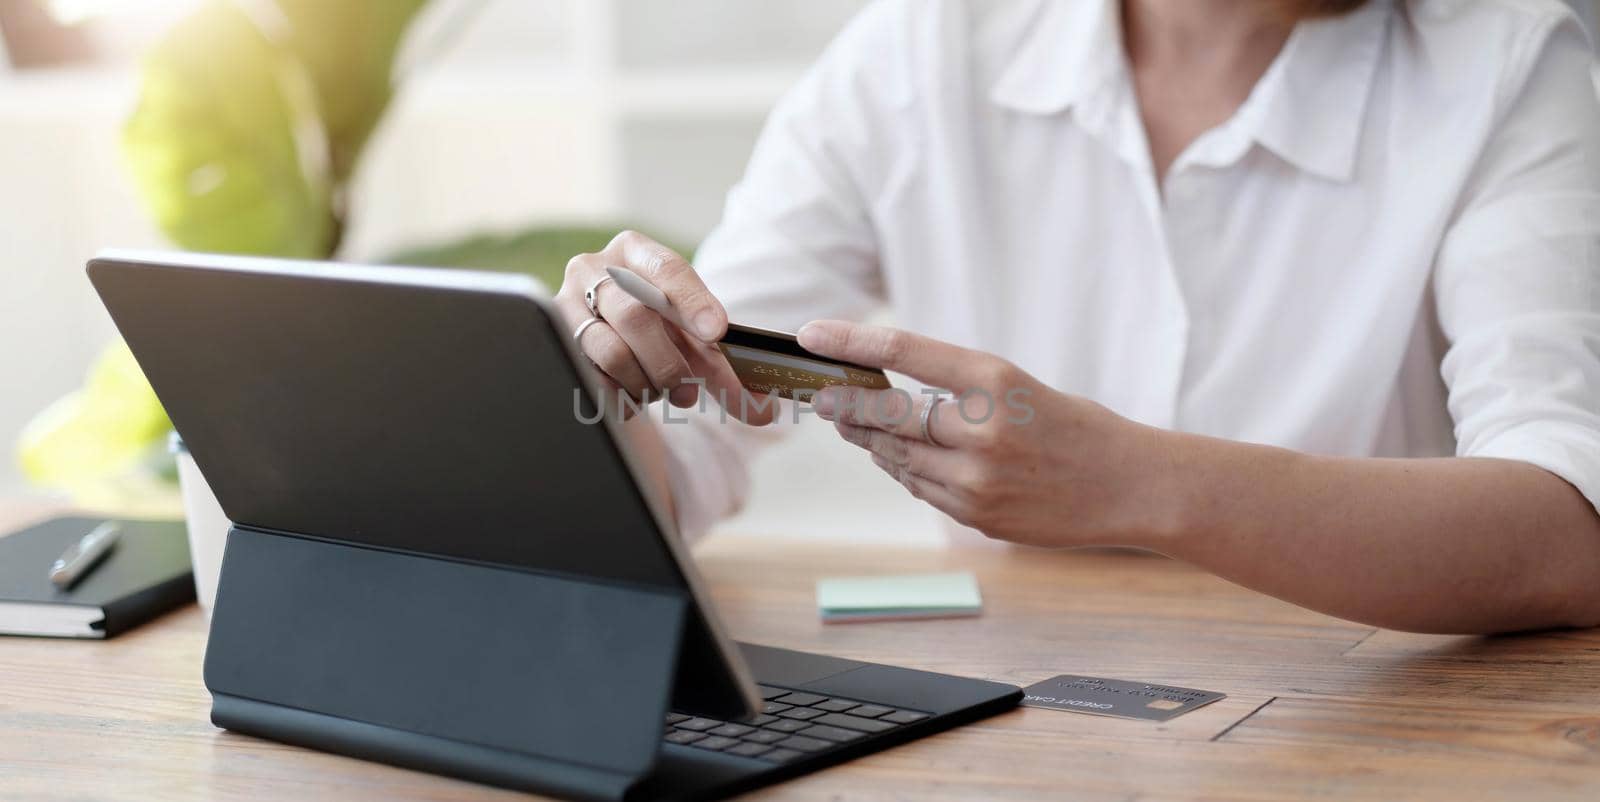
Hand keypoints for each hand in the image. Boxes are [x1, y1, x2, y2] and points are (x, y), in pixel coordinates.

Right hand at [556, 231, 774, 423]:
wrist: (613, 339)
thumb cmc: (661, 332)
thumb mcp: (695, 342)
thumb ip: (729, 372)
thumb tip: (765, 412)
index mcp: (636, 252)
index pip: (667, 269)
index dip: (693, 301)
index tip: (718, 332)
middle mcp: (594, 268)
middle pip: (635, 315)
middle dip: (669, 363)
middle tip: (689, 394)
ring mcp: (566, 303)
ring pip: (610, 350)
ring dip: (645, 383)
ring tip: (664, 395)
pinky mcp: (552, 341)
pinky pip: (588, 377)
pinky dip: (619, 395)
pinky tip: (634, 396)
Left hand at [798, 320, 1178, 546]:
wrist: (1129, 488)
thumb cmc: (1073, 427)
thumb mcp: (1016, 386)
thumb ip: (955, 390)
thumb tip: (885, 397)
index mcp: (996, 381)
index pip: (903, 351)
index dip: (849, 341)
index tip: (809, 335)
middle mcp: (982, 430)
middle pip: (886, 416)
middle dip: (846, 406)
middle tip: (821, 396)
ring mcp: (977, 481)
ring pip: (897, 458)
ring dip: (871, 441)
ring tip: (853, 423)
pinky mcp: (977, 516)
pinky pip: (921, 489)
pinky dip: (903, 470)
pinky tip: (896, 457)